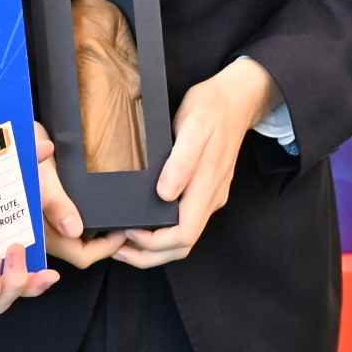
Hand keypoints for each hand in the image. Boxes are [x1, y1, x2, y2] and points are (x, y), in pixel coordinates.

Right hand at [33, 123, 121, 270]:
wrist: (3, 131)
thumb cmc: (20, 148)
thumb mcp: (40, 173)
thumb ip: (55, 201)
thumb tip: (74, 229)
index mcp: (38, 229)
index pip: (81, 256)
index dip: (106, 248)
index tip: (123, 229)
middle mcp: (39, 232)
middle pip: (78, 250)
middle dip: (101, 241)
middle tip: (122, 221)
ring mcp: (39, 222)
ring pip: (72, 239)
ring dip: (92, 231)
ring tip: (111, 212)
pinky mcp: (40, 210)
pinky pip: (65, 225)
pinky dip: (81, 220)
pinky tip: (92, 205)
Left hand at [114, 61, 269, 268]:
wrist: (237, 97)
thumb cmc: (211, 108)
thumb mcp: (192, 126)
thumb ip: (181, 162)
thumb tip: (165, 194)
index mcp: (206, 188)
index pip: (183, 235)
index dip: (153, 242)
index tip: (126, 231)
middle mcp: (209, 199)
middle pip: (182, 246)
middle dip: (148, 255)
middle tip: (114, 248)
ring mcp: (208, 196)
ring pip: (183, 238)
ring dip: (153, 248)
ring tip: (122, 240)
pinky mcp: (204, 190)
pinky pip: (184, 222)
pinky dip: (161, 232)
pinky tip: (141, 220)